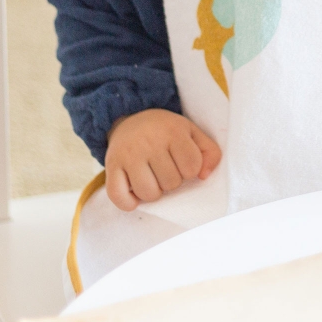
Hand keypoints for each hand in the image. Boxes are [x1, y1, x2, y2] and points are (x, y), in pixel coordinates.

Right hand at [104, 109, 221, 211]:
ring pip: (148, 193)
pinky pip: (118, 197)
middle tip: (165, 169)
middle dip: (172, 181)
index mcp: (173, 131)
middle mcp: (149, 141)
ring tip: (152, 179)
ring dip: (154, 192)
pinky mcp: (111, 166)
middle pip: (171, 183)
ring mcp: (128, 154)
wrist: (132, 119)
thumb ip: (209, 152)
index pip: (192, 167)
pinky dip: (129, 203)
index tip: (182, 162)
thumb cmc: (166, 131)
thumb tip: (204, 176)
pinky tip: (135, 194)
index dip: (190, 170)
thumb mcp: (192, 132)